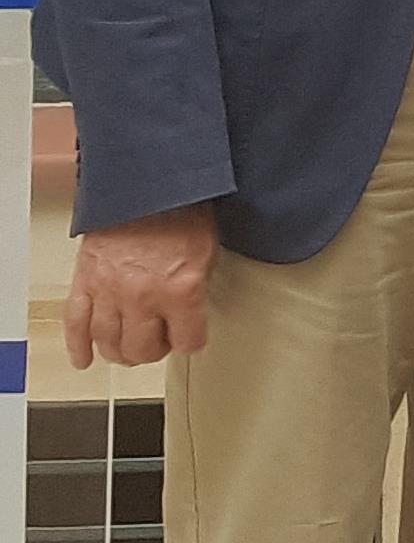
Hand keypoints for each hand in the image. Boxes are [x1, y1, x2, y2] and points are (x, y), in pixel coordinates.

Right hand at [65, 205, 216, 371]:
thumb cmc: (180, 209)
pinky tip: (84, 358)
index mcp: (182, 288)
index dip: (190, 340)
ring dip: (120, 351)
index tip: (189, 337)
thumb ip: (198, 286)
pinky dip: (78, 346)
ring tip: (129, 348)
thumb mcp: (208, 250)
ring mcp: (110, 291)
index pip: (187, 341)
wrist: (145, 183)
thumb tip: (193, 312)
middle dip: (154, 350)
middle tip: (159, 342)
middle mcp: (144, 296)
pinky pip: (76, 324)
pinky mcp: (85, 282)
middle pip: (143, 349)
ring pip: (109, 342)